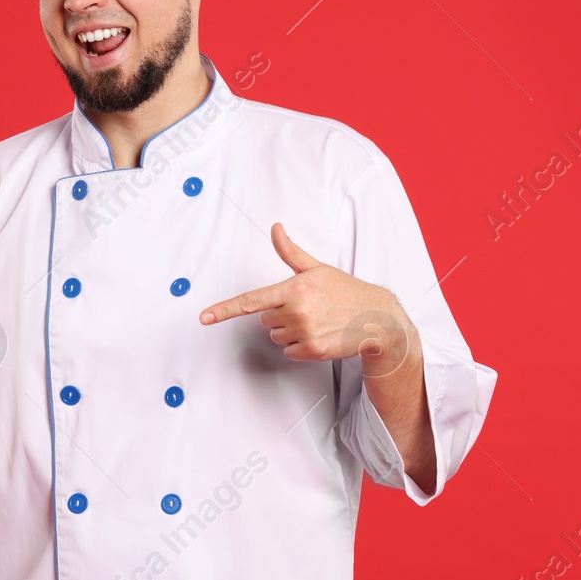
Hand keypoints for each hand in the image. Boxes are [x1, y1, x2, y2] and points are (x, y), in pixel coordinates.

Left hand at [198, 222, 413, 373]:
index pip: (251, 301)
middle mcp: (297, 311)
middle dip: (280, 314)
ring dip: (290, 331)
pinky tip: (319, 334)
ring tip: (315, 321)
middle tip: (306, 307)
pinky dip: (301, 346)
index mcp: (294, 288)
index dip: (224, 310)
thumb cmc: (345, 290)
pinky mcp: (313, 351)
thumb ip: (289, 251)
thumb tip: (275, 228)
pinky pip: (289, 352)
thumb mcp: (316, 268)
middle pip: (265, 319)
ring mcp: (305, 333)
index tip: (204, 317)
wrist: (376, 317)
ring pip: (276, 336)